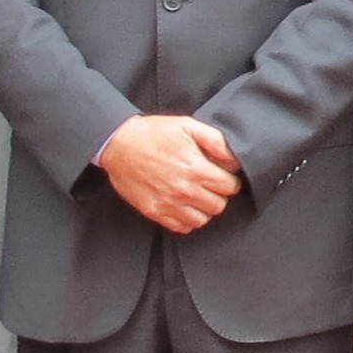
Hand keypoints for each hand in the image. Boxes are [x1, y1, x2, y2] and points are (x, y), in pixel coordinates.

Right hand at [99, 113, 242, 232]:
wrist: (118, 144)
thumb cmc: (153, 133)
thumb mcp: (188, 125)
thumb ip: (216, 141)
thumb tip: (233, 159)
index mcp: (196, 169)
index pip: (230, 187)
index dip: (229, 180)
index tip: (222, 175)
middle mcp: (185, 190)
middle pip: (219, 205)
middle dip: (218, 194)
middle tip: (209, 185)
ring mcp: (169, 204)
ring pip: (202, 220)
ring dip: (203, 208)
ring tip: (196, 195)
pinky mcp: (155, 212)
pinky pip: (181, 227)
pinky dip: (186, 219)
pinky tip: (183, 205)